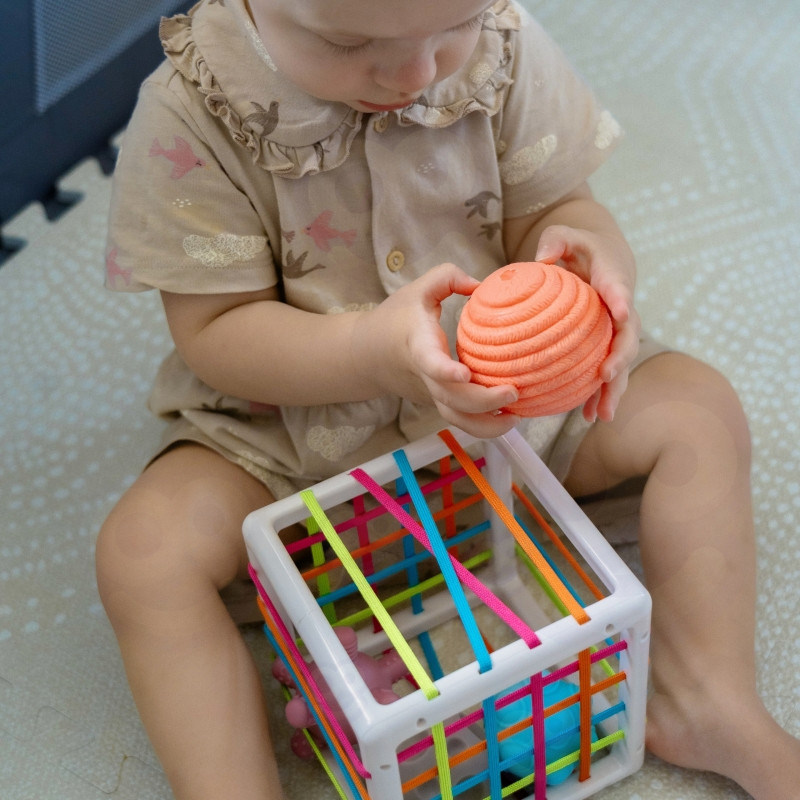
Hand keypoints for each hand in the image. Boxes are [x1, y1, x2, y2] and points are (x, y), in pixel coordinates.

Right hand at [354, 263, 519, 437]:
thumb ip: (449, 276)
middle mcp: (425, 376)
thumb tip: (482, 285)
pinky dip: (483, 424)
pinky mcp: (437, 403)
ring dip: (486, 426)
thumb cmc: (396, 318)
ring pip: (455, 419)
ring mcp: (430, 393)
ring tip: (516, 416)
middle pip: (450, 400)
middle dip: (483, 403)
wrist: (367, 354)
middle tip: (514, 393)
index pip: (429, 363)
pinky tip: (508, 417)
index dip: (445, 371)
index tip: (465, 373)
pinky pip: (460, 419)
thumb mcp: (418, 288)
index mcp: (419, 345)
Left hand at [536, 225, 640, 421]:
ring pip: (620, 363)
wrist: (599, 259)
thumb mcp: (565, 234)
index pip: (618, 287)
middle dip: (620, 357)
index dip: (621, 298)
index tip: (623, 311)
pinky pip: (606, 373)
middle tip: (607, 375)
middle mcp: (621, 310)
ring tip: (601, 414)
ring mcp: (616, 332)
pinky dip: (599, 394)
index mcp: (612, 278)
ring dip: (613, 389)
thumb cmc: (577, 247)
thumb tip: (542, 258)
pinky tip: (589, 416)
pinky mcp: (606, 348)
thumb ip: (556, 239)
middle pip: (626, 337)